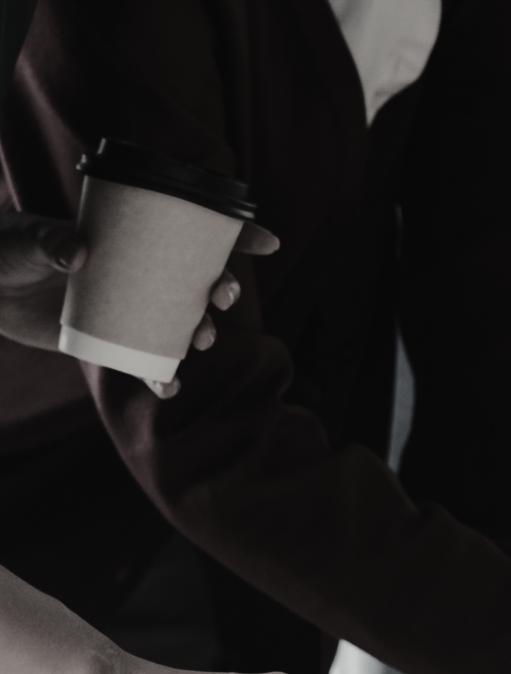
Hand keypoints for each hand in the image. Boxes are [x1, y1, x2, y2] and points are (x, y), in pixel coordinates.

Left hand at [0, 213, 278, 396]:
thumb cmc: (4, 251)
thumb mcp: (23, 239)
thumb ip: (48, 241)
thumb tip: (79, 253)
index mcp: (132, 237)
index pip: (190, 230)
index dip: (234, 235)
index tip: (265, 242)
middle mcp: (140, 273)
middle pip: (198, 280)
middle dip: (222, 289)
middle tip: (221, 299)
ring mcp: (130, 308)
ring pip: (182, 322)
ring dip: (202, 333)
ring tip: (201, 341)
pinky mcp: (112, 341)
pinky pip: (147, 363)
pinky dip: (161, 378)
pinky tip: (167, 387)